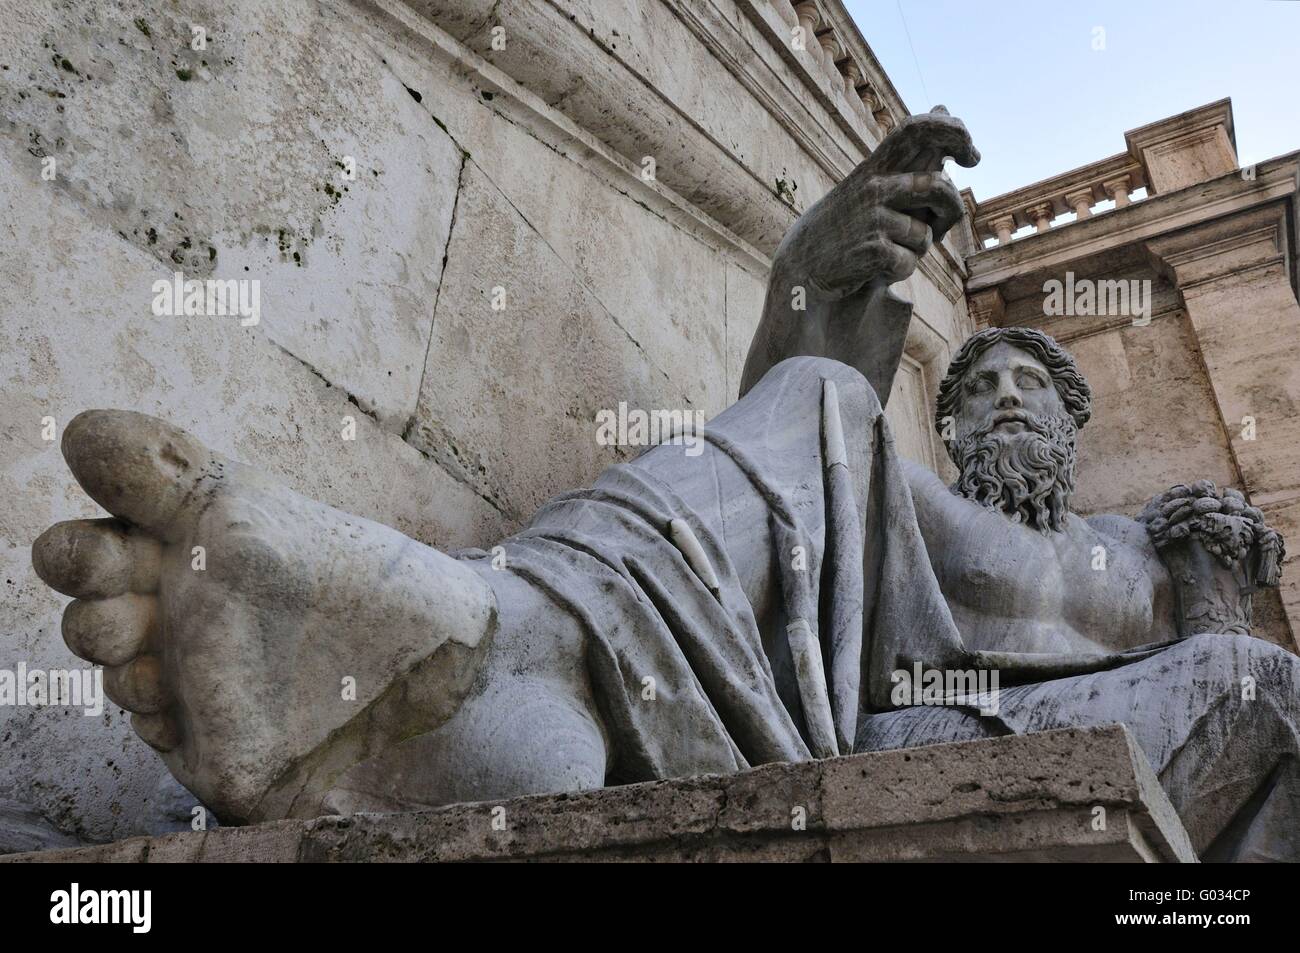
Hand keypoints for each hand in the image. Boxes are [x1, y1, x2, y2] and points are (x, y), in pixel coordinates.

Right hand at [773, 106, 978, 298]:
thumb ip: (911, 152)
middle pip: (938, 188)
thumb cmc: (846, 223)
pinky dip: (899, 270)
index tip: (973, 156)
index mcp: (875, 167)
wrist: (801, 265)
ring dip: (917, 248)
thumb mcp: (872, 181)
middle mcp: (874, 187)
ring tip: (891, 248)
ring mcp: (873, 218)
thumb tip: (944, 105)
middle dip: (950, 210)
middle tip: (940, 224)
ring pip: (926, 235)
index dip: (953, 132)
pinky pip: (909, 263)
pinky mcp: (873, 250)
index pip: (917, 130)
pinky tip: (875, 267)